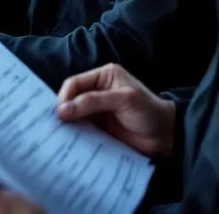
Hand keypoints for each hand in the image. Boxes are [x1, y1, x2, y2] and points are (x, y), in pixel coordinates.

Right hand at [55, 64, 175, 156]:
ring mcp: (97, 111)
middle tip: (53, 126)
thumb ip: (94, 102)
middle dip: (62, 111)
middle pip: (71, 99)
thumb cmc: (148, 111)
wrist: (165, 137)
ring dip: (66, 125)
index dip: (64, 96)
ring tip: (57, 136)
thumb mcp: (123, 100)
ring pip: (73, 116)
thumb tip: (63, 109)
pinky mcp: (98, 129)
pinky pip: (80, 130)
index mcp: (104, 76)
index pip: (75, 82)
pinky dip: (73, 135)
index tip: (58, 113)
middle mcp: (97, 91)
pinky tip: (67, 142)